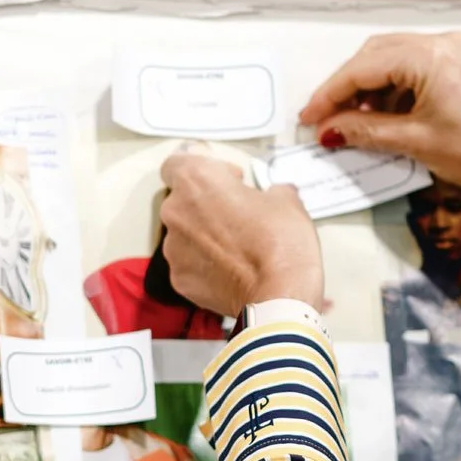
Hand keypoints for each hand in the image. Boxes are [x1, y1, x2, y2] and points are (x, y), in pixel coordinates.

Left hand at [158, 151, 325, 318]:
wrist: (279, 296)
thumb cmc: (281, 242)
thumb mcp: (286, 201)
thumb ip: (270, 191)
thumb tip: (274, 196)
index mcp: (196, 181)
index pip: (177, 164)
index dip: (205, 169)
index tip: (229, 180)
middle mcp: (175, 212)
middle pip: (181, 201)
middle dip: (206, 206)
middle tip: (238, 216)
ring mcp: (174, 249)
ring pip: (184, 235)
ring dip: (204, 237)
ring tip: (237, 249)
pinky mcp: (180, 280)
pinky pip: (189, 266)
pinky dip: (205, 267)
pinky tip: (231, 272)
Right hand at [299, 28, 460, 269]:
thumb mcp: (414, 143)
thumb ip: (365, 130)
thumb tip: (331, 129)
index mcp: (430, 57)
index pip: (363, 68)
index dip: (330, 93)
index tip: (310, 117)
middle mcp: (445, 43)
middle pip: (377, 55)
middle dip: (349, 87)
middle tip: (327, 120)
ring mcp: (460, 50)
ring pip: (398, 59)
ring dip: (373, 88)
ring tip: (357, 124)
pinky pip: (422, 65)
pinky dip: (399, 87)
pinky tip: (389, 115)